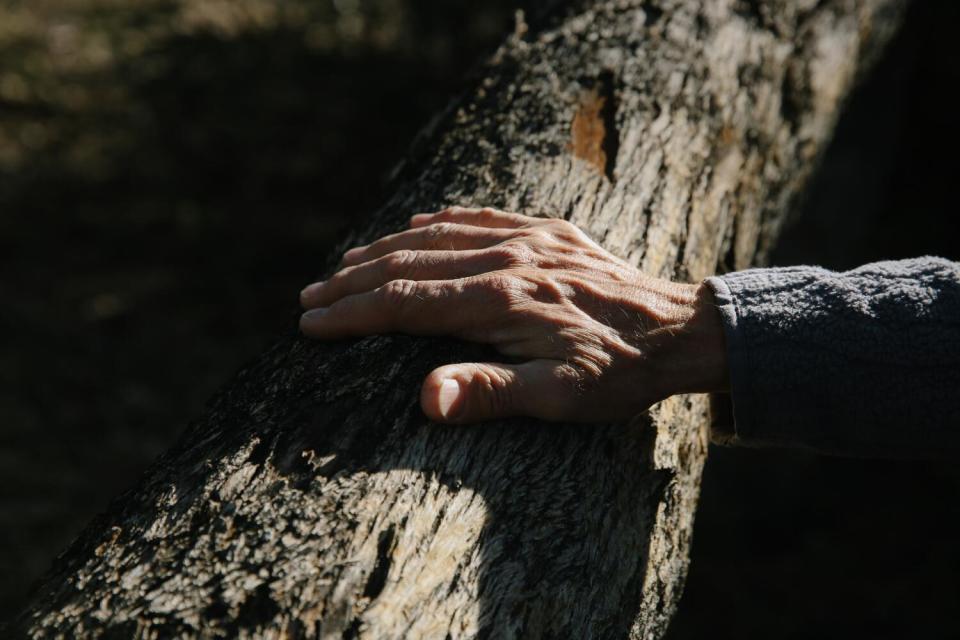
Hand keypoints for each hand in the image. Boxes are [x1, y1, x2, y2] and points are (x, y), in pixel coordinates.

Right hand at [300, 207, 727, 423]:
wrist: (680, 329)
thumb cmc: (619, 373)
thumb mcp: (560, 397)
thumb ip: (490, 394)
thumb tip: (423, 399)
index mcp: (500, 302)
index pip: (404, 305)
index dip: (352, 315)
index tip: (309, 324)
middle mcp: (505, 260)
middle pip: (408, 264)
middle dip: (351, 282)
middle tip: (308, 296)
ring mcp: (526, 238)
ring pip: (435, 236)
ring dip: (382, 251)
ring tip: (342, 264)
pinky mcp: (546, 230)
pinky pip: (477, 216)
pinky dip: (436, 222)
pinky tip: (413, 225)